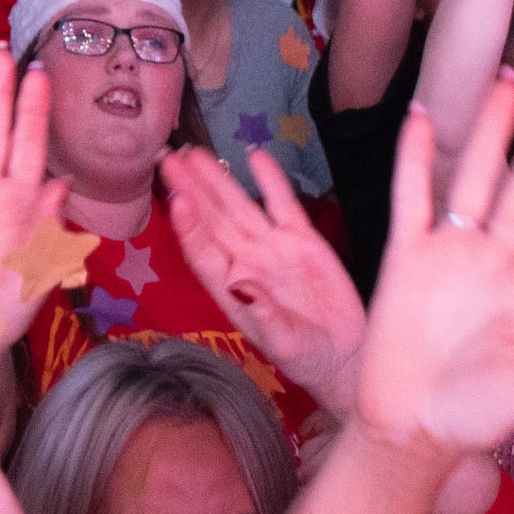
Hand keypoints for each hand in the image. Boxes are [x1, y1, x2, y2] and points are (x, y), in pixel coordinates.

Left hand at [156, 147, 368, 420]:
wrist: (343, 356)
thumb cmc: (308, 359)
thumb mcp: (287, 344)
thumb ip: (265, 316)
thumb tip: (241, 285)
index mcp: (233, 291)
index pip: (204, 253)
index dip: (189, 226)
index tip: (177, 198)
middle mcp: (246, 263)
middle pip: (213, 221)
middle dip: (192, 190)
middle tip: (170, 159)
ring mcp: (272, 248)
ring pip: (239, 207)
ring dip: (218, 181)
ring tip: (196, 153)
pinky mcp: (302, 240)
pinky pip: (282, 204)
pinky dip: (270, 180)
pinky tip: (255, 156)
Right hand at [350, 74, 513, 461]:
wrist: (410, 430)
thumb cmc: (478, 415)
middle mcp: (499, 257)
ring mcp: (453, 250)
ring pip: (478, 174)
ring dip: (492, 127)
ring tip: (510, 78)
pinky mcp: (408, 254)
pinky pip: (413, 196)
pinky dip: (415, 156)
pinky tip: (420, 114)